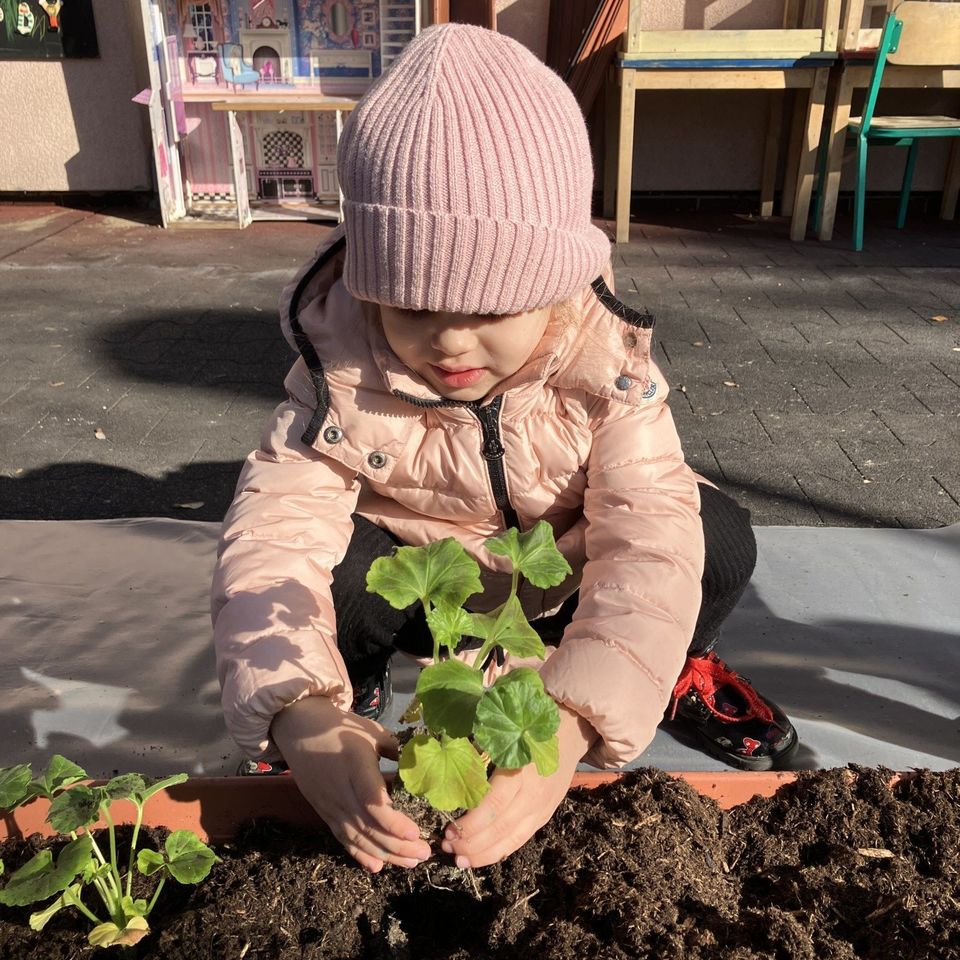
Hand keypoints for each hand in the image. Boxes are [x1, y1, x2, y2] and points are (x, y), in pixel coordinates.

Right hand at [270, 695, 431, 872]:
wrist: (301, 731)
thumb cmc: (342, 728)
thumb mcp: (371, 731)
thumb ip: (396, 749)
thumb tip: (420, 764)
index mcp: (355, 766)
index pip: (372, 802)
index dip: (393, 822)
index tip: (415, 833)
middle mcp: (341, 791)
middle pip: (369, 826)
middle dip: (398, 845)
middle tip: (424, 853)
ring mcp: (330, 805)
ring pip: (358, 838)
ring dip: (385, 854)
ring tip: (411, 862)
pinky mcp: (324, 813)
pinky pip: (343, 839)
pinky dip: (360, 855)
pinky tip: (378, 866)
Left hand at [440, 702, 596, 867]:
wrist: (570, 732)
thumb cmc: (529, 730)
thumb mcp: (507, 738)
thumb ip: (483, 756)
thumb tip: (451, 772)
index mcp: (520, 771)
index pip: (494, 805)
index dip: (471, 822)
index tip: (449, 830)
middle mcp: (533, 794)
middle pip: (501, 828)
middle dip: (472, 843)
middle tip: (447, 847)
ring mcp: (542, 808)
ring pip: (512, 839)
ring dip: (484, 854)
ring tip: (461, 860)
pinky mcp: (546, 815)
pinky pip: (522, 838)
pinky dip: (501, 850)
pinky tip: (483, 856)